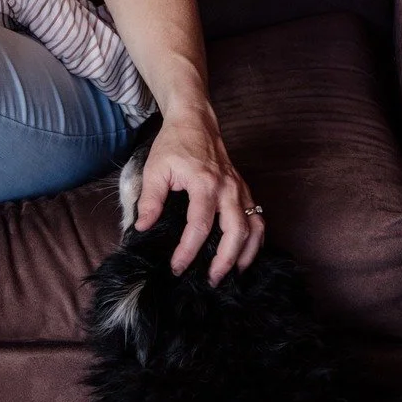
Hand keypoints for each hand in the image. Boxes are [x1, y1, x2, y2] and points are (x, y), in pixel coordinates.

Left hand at [134, 107, 263, 286]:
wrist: (196, 121)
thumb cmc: (174, 144)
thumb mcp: (155, 169)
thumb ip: (150, 200)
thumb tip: (142, 228)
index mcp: (205, 183)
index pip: (199, 226)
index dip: (188, 251)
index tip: (177, 267)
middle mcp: (228, 188)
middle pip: (236, 232)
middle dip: (225, 260)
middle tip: (212, 280)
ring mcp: (240, 189)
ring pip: (254, 227)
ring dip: (247, 253)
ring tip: (233, 273)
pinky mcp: (245, 189)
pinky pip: (258, 217)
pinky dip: (256, 239)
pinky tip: (245, 253)